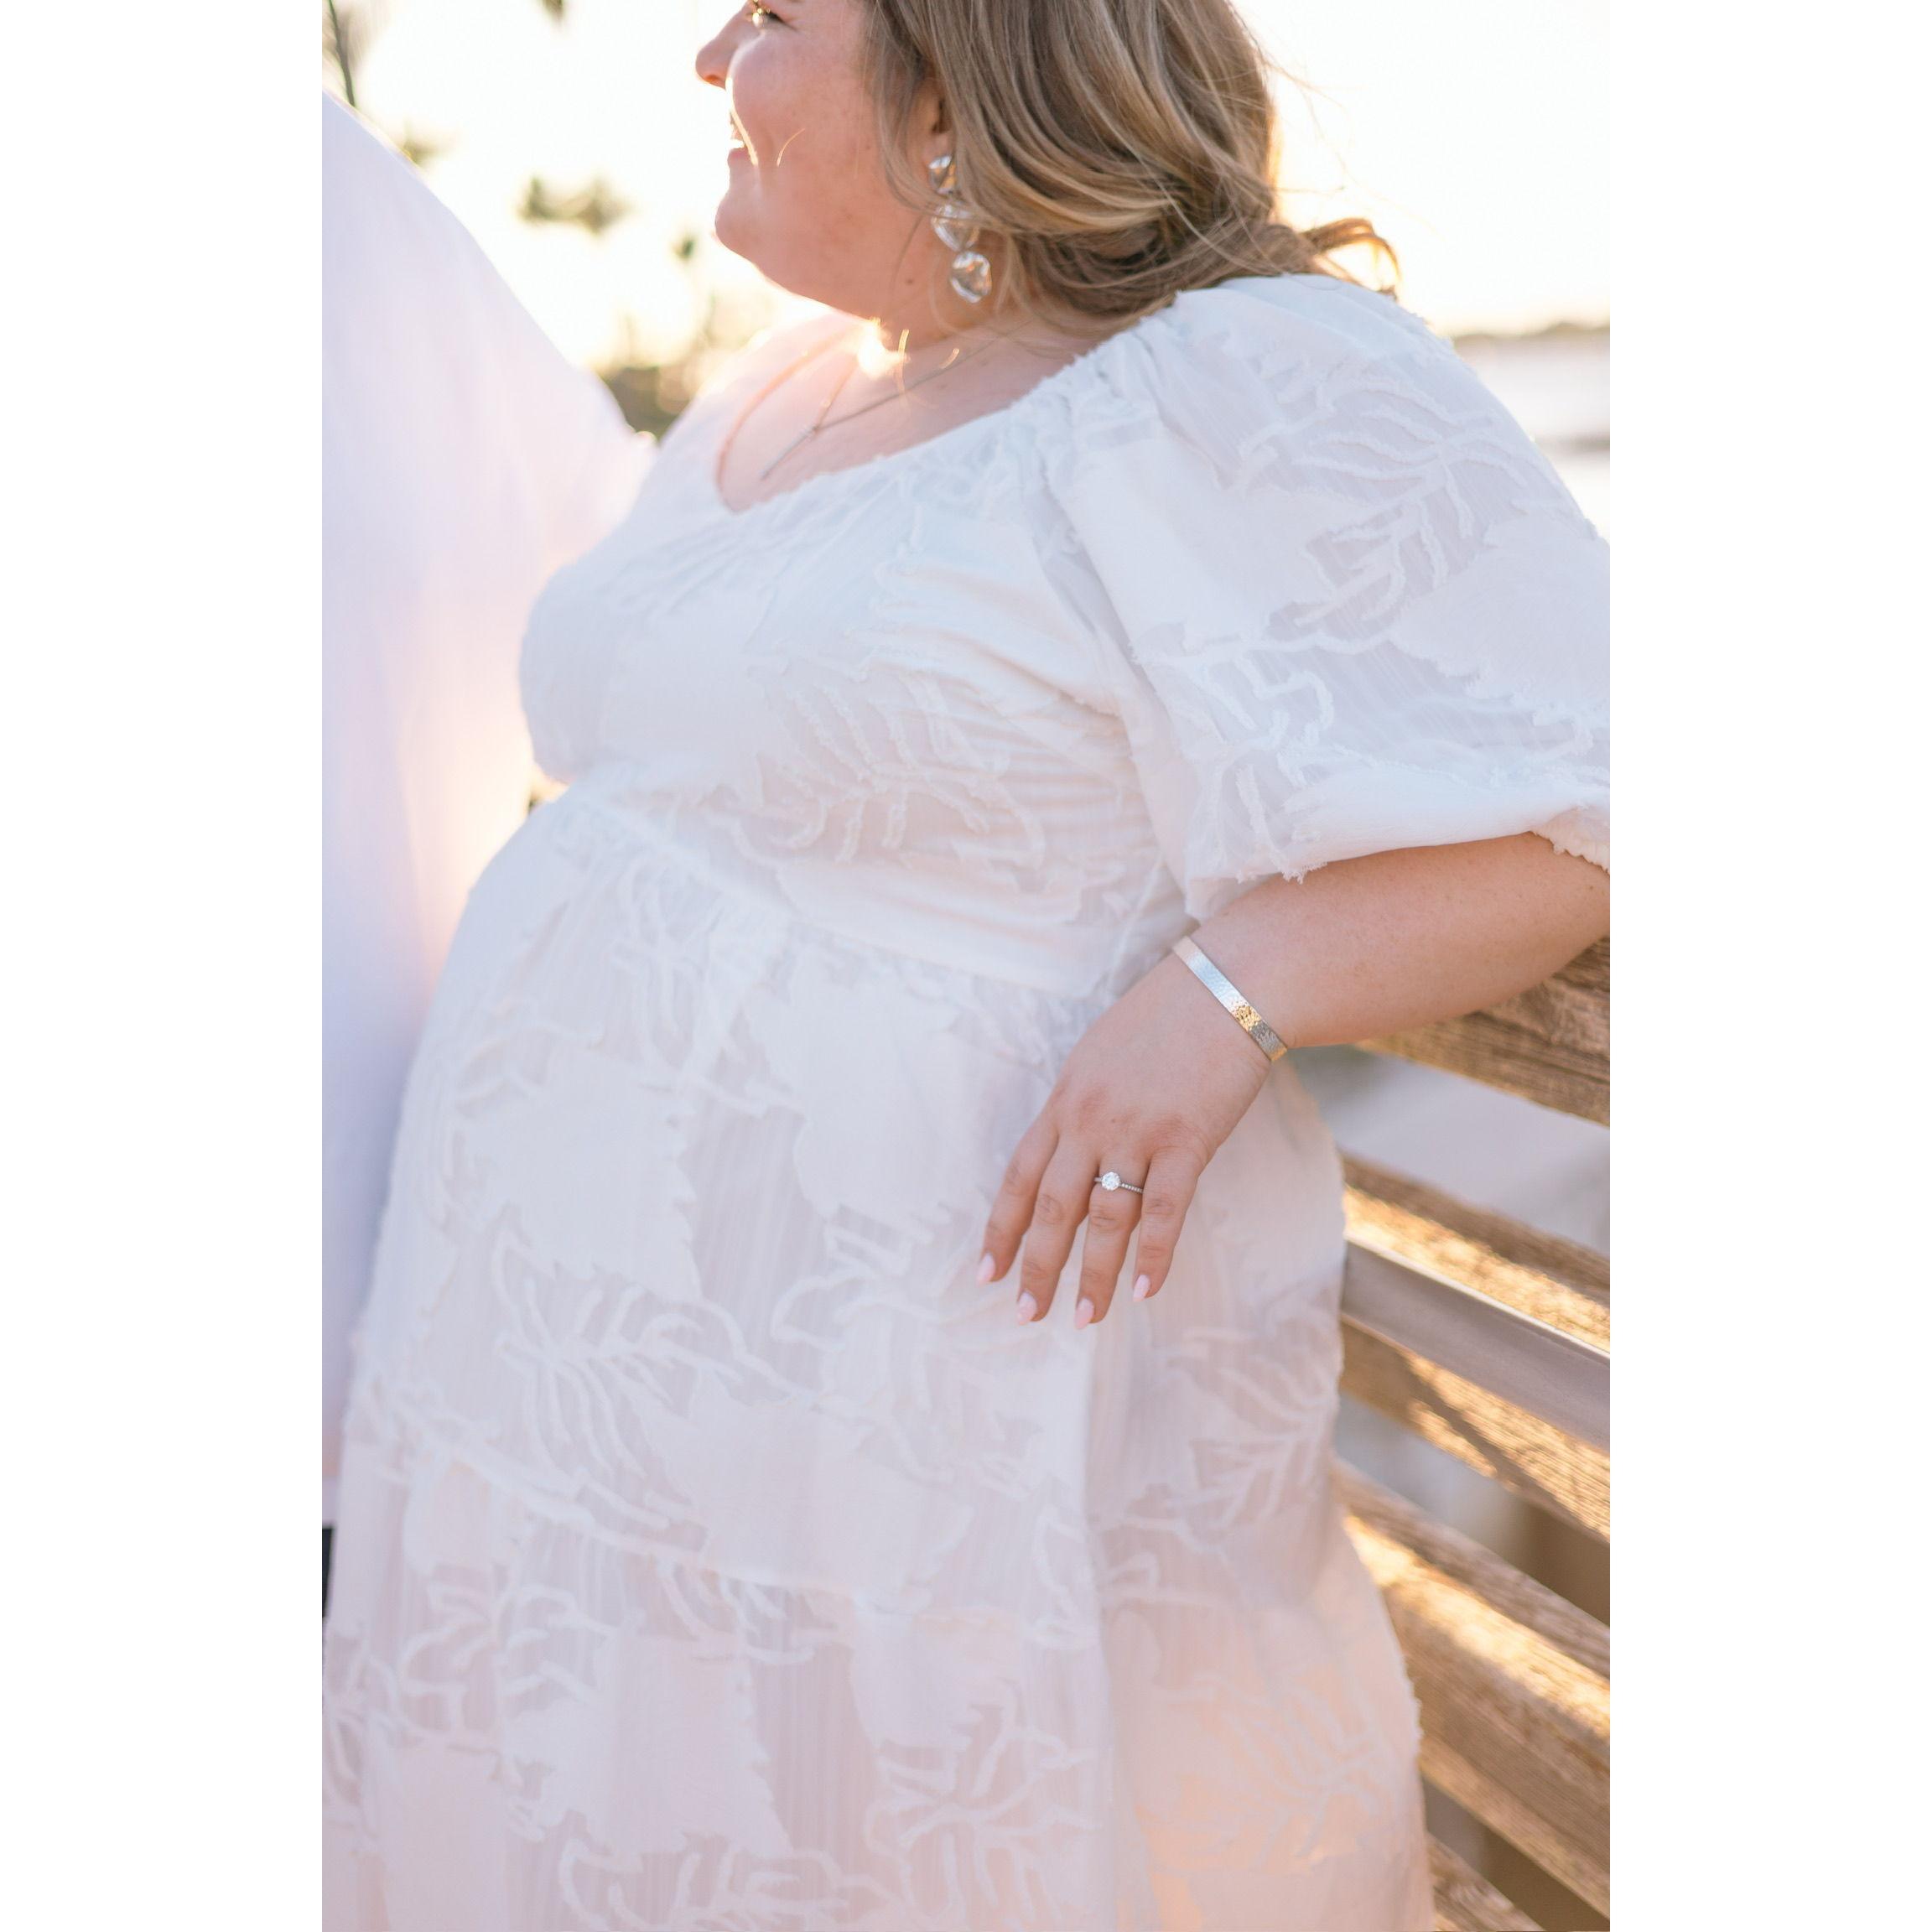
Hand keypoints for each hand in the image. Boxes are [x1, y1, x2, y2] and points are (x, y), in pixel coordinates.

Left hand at [977, 951, 1270, 1328]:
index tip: (988, 1271)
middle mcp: (1090, 1121)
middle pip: (1053, 1206)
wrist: (1225, 988)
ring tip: (1084, 1318)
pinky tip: (1145, 1290)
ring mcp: (1136, 1132)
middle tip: (1027, 1312)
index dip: (1002, 1227)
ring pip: (1104, 1218)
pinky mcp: (1186, 1141)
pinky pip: (1164, 1211)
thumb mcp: (1101, 1055)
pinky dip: (1154, 1255)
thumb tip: (1074, 1153)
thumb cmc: (1166, 1017)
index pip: (1021, 1175)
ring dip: (1093, 1274)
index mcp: (1065, 1100)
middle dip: (1037, 1265)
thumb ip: (1083, 1106)